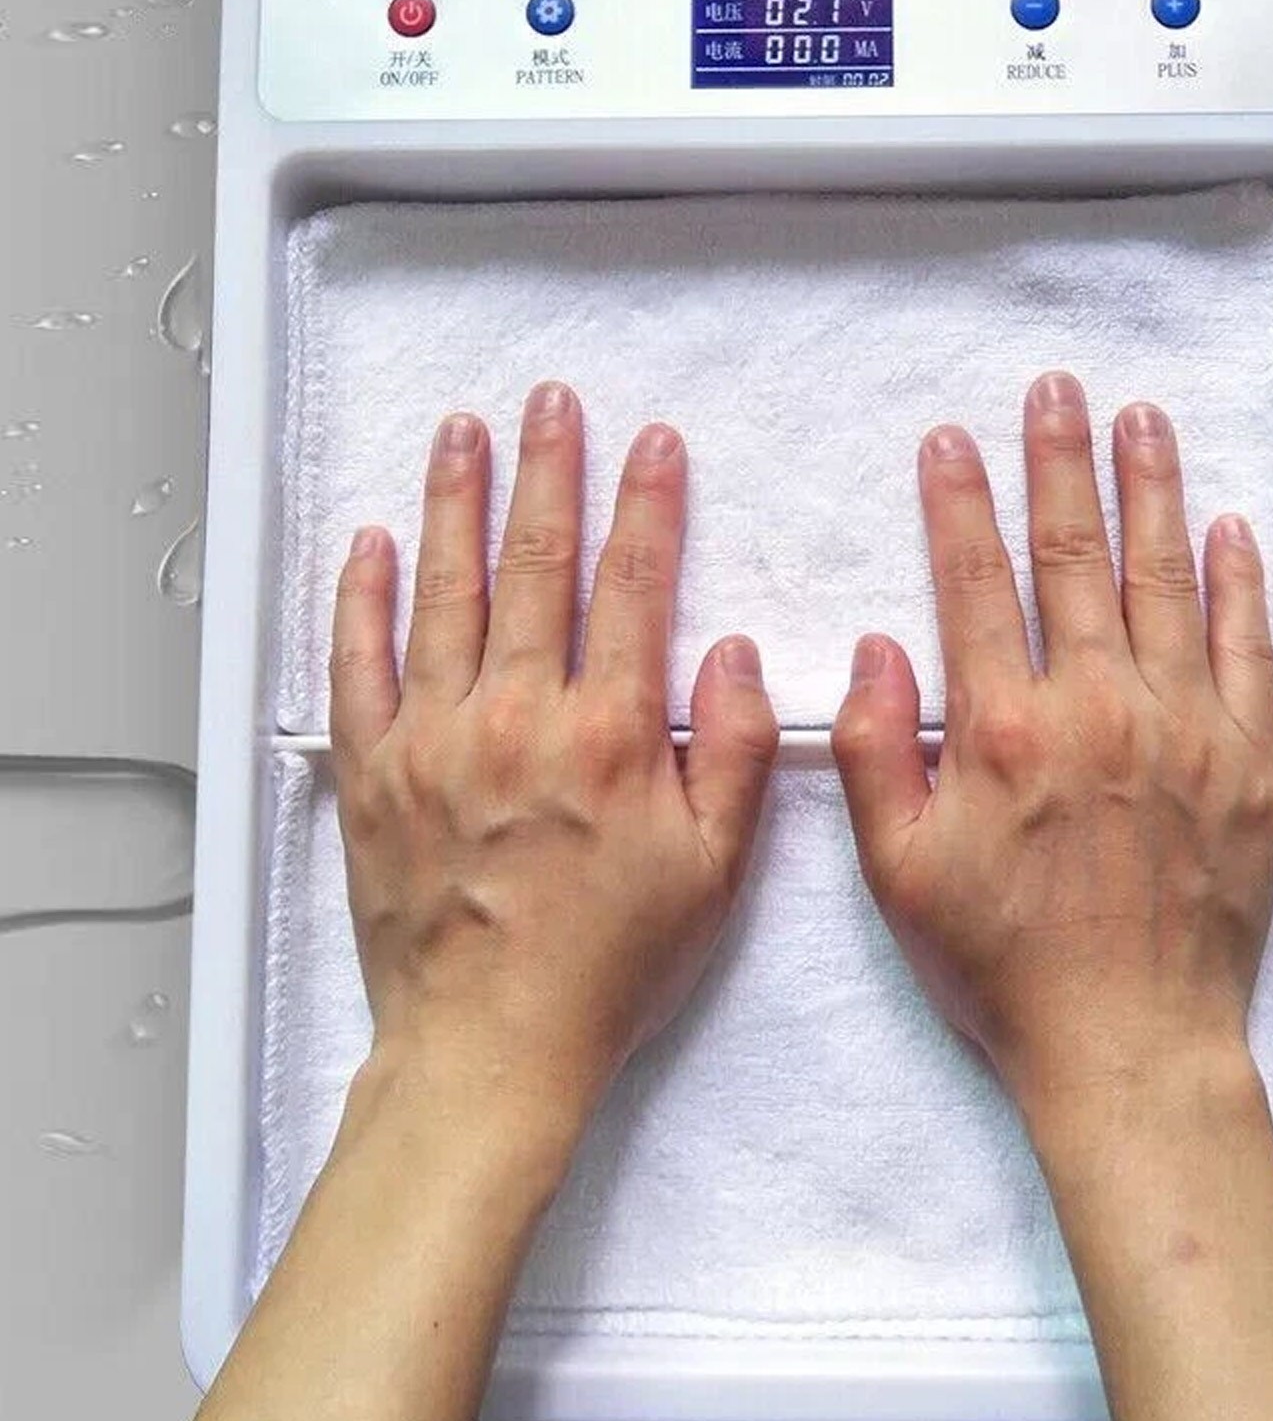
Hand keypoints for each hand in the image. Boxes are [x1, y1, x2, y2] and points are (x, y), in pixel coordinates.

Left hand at [330, 382, 778, 1151]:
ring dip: (457, 503)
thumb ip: (737, 754)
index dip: (649, 505)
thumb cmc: (606, 966)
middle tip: (552, 403)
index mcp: (610, 735)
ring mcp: (434, 738)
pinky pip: (357, 663)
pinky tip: (372, 540)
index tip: (654, 445)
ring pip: (444, 591)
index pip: (634, 587)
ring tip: (464, 433)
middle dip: (549, 472)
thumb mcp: (714, 872)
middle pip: (535, 565)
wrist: (490, 1046)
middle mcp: (516, 717)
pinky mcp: (372, 771)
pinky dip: (361, 597)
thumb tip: (734, 655)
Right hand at [832, 371, 1272, 1131]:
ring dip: (1148, 490)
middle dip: (1058, 462)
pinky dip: (1237, 581)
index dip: (957, 501)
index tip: (950, 441)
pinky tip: (1227, 528)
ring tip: (1140, 421)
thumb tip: (872, 654)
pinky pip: (1246, 647)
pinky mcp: (1248, 760)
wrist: (1129, 1042)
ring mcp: (1182, 727)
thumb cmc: (1008, 966)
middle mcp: (1097, 708)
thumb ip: (870, 752)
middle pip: (1073, 555)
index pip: (973, 580)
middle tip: (1056, 391)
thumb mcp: (897, 871)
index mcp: (1005, 728)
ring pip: (1163, 578)